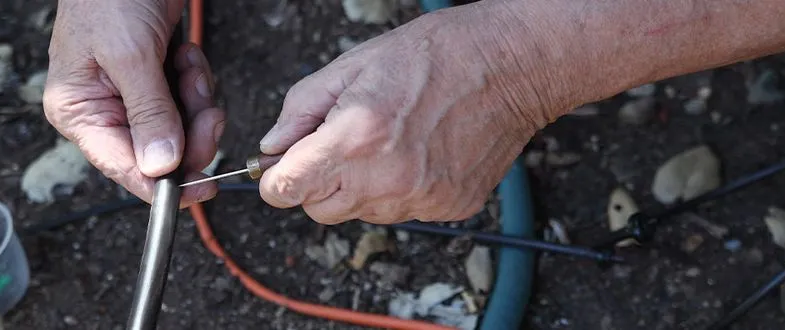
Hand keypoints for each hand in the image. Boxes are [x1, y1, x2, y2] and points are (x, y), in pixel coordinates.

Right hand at [43, 0, 224, 205]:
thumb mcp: (129, 55)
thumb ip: (148, 113)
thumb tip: (160, 168)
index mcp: (79, 111)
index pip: (122, 168)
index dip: (162, 186)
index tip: (201, 190)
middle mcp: (104, 110)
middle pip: (159, 154)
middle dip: (190, 133)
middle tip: (208, 113)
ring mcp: (133, 96)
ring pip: (180, 129)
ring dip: (196, 101)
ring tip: (187, 66)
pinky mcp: (158, 80)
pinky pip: (189, 103)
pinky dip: (196, 82)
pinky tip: (186, 57)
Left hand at [257, 8, 560, 224]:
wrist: (510, 65)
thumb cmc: (436, 55)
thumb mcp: (353, 65)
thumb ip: (302, 109)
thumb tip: (274, 146)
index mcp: (355, 139)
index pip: (285, 191)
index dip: (276, 179)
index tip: (282, 168)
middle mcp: (386, 179)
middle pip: (318, 211)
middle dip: (318, 182)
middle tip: (341, 144)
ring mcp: (420, 199)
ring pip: (362, 213)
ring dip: (361, 187)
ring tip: (389, 142)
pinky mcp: (448, 208)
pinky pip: (404, 212)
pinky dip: (401, 190)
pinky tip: (419, 153)